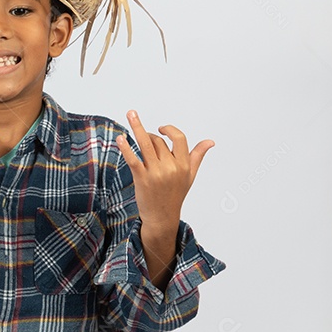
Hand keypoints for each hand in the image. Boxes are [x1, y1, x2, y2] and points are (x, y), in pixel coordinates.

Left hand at [115, 111, 214, 229]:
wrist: (162, 217)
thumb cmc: (175, 194)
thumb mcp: (190, 175)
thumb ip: (197, 156)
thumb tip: (210, 142)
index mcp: (183, 165)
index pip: (179, 138)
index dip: (169, 130)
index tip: (161, 128)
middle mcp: (171, 168)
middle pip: (158, 141)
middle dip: (149, 136)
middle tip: (144, 138)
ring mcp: (156, 173)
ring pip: (145, 144)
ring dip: (137, 127)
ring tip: (131, 114)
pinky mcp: (142, 179)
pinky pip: (133, 159)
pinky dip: (126, 148)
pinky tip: (120, 139)